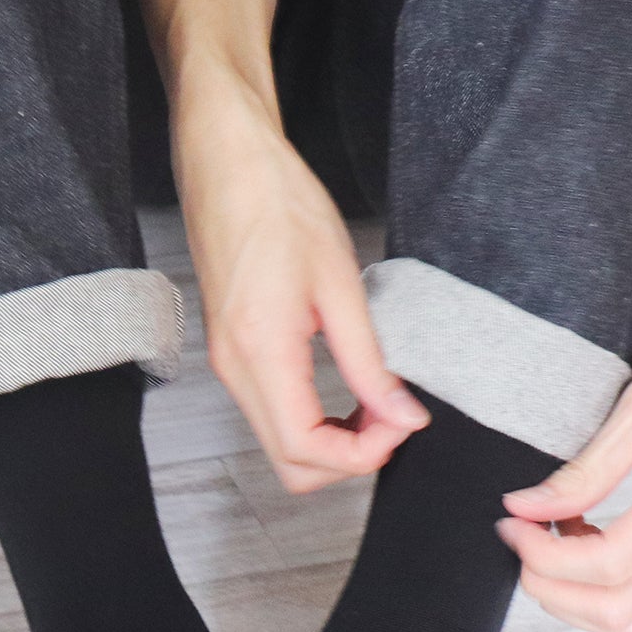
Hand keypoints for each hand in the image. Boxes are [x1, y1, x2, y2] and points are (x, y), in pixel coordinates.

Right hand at [180, 80, 430, 491]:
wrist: (227, 166)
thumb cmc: (279, 206)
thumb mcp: (340, 283)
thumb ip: (369, 362)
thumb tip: (401, 415)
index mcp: (260, 352)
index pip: (305, 448)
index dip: (362, 454)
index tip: (403, 422)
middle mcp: (235, 370)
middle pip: (290, 465)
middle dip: (348, 459)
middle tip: (395, 417)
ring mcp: (227, 367)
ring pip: (280, 447)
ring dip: (333, 443)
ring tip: (377, 404)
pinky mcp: (232, 356)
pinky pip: (272, 417)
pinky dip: (314, 422)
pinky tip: (348, 392)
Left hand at [496, 251, 631, 631]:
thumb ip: (585, 468)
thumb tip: (526, 508)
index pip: (609, 564)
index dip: (545, 556)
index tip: (511, 524)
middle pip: (619, 608)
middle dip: (552, 587)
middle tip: (520, 541)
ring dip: (577, 593)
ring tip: (551, 538)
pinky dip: (606, 584)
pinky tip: (583, 537)